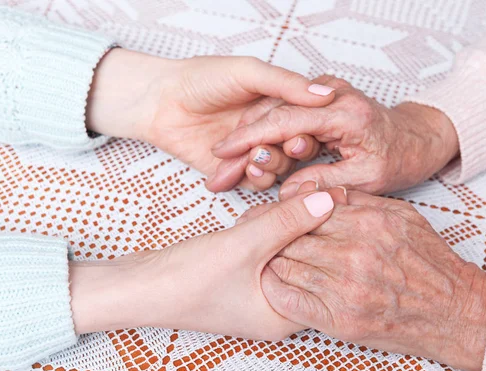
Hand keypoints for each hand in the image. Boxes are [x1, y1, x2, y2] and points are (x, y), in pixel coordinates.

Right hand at [69, 185, 338, 340]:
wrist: (140, 286)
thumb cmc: (187, 279)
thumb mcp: (244, 245)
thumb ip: (288, 221)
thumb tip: (329, 199)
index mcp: (288, 314)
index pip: (327, 273)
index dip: (325, 234)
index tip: (323, 203)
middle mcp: (281, 307)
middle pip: (310, 256)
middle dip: (291, 228)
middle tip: (268, 217)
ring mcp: (264, 291)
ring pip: (287, 246)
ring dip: (271, 225)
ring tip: (248, 223)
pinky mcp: (248, 276)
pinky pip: (268, 246)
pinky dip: (259, 229)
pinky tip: (244, 223)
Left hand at [85, 49, 332, 190]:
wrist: (160, 102)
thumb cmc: (202, 79)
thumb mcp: (247, 72)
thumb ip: (284, 84)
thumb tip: (325, 94)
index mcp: (280, 103)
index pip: (306, 123)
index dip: (304, 133)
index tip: (295, 138)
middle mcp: (271, 129)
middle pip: (297, 150)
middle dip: (284, 152)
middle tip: (263, 149)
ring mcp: (254, 151)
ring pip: (279, 169)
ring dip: (266, 166)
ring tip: (246, 159)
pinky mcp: (236, 172)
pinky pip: (254, 183)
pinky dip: (245, 179)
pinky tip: (226, 171)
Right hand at [211, 75, 458, 197]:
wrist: (415, 138)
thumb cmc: (398, 157)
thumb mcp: (366, 179)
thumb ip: (325, 183)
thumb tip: (286, 194)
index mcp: (343, 112)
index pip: (284, 120)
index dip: (249, 138)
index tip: (222, 153)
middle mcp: (331, 95)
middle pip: (271, 114)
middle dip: (241, 143)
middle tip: (217, 169)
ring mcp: (324, 94)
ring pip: (273, 112)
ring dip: (248, 140)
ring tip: (226, 167)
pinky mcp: (318, 101)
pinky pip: (284, 115)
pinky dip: (263, 135)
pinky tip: (246, 155)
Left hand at [260, 190, 485, 370]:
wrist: (453, 311)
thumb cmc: (428, 261)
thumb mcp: (402, 215)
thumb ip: (361, 201)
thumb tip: (322, 191)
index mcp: (366, 223)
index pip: (306, 210)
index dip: (283, 210)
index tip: (271, 211)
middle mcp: (353, 255)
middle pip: (291, 237)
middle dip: (270, 233)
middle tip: (254, 230)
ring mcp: (345, 290)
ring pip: (287, 266)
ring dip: (270, 259)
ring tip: (261, 254)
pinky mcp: (340, 320)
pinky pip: (290, 302)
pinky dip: (274, 290)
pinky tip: (270, 281)